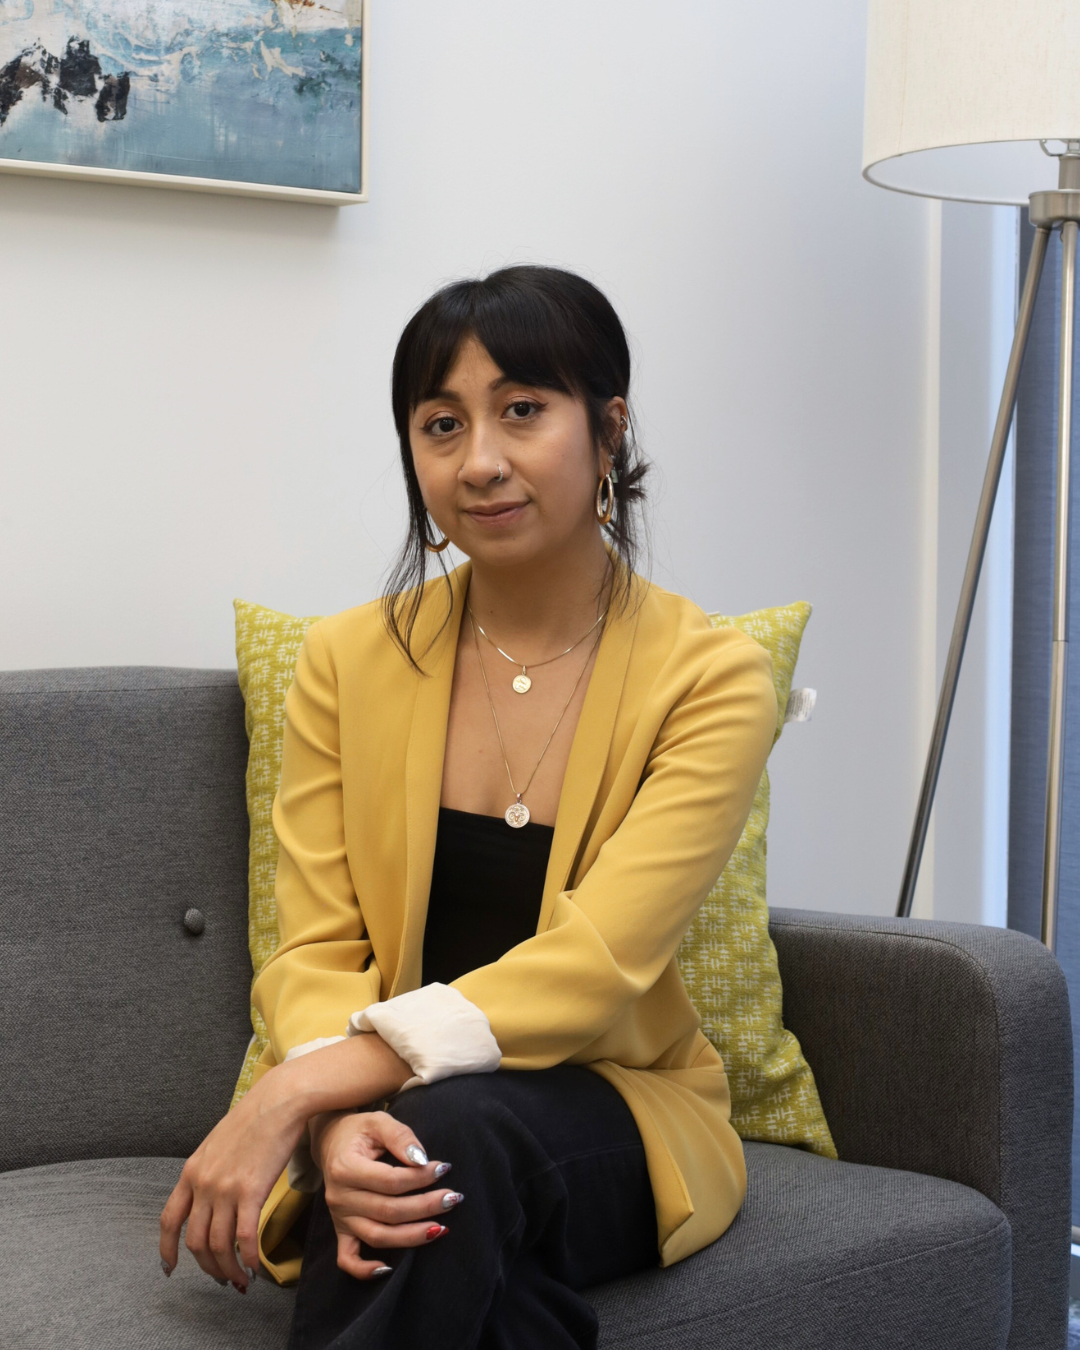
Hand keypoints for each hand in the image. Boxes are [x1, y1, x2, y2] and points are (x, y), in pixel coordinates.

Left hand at [158, 1068, 306, 1289]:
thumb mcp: (217, 1144)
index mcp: (191, 1171)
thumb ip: (208, 1170)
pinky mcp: (251, 1191)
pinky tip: (256, 1267)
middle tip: (221, 1277)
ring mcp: (226, 1189)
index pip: (169, 1220)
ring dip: (229, 1269)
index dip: (167, 1250)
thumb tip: (211, 1196)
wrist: (278, 1101)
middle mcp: (203, 1183)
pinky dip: (249, 1258)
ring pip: (219, 1245)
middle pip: (195, 1241)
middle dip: (207, 1266)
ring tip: (240, 1278)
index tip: (171, 1268)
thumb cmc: (254, 1118)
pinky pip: (245, 1237)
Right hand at [314, 1109, 463, 1279]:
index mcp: (346, 1167)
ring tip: (441, 1228)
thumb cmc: (359, 1130)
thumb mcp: (379, 1121)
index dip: (420, 1178)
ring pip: (377, 1236)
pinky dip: (365, 1270)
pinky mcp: (341, 1230)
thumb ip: (400, 1136)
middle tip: (453, 1198)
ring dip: (412, 1236)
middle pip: (388, 1211)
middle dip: (425, 1207)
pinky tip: (388, 1270)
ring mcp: (339, 1218)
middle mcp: (339, 1197)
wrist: (331, 1142)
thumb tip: (421, 1160)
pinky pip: (348, 1259)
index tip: (443, 1168)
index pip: (389, 1181)